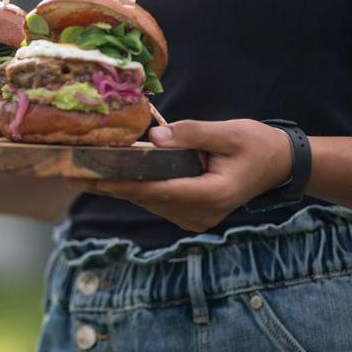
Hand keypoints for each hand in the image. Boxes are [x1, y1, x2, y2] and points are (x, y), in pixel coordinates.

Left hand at [71, 119, 293, 231]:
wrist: (279, 164)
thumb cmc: (255, 144)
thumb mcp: (227, 132)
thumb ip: (190, 134)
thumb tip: (154, 138)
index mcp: (211, 195)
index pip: (157, 191)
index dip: (123, 185)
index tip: (93, 179)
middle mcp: (201, 214)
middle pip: (147, 199)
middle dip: (111, 185)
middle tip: (73, 172)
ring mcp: (197, 219)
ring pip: (149, 203)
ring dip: (121, 188)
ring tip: (84, 173)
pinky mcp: (192, 215)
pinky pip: (158, 202)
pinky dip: (137, 189)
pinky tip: (113, 177)